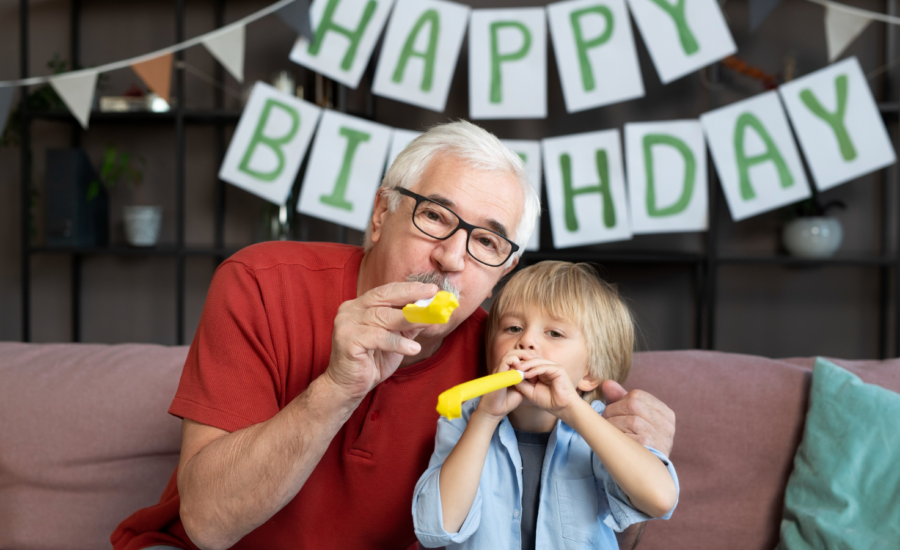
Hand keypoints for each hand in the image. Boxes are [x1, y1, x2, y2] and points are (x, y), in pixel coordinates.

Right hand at [324, 282, 437, 401]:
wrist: (348, 386)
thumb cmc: (371, 361)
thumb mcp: (395, 339)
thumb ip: (408, 324)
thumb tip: (430, 311)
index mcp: (360, 305)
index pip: (386, 291)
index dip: (409, 288)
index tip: (431, 288)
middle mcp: (351, 310)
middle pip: (383, 297)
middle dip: (410, 294)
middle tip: (431, 294)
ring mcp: (346, 324)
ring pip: (382, 316)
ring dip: (409, 318)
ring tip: (430, 320)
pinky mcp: (347, 340)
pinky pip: (378, 338)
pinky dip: (398, 343)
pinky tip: (413, 348)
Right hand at [476, 350, 533, 418]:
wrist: (494, 411)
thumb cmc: (507, 401)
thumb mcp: (521, 389)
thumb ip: (527, 381)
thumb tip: (536, 375)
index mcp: (508, 370)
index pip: (518, 356)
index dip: (529, 356)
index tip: (539, 360)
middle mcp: (503, 368)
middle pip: (514, 352)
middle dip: (527, 353)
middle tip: (537, 357)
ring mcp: (499, 370)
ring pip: (510, 354)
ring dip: (522, 354)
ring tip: (531, 359)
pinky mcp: (497, 374)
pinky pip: (505, 362)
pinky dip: (515, 361)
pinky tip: (523, 367)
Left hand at [515, 359, 580, 415]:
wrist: (561, 408)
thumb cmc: (548, 401)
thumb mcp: (530, 391)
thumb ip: (522, 383)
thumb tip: (512, 376)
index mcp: (540, 371)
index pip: (528, 364)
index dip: (519, 365)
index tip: (508, 369)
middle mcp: (547, 367)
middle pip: (532, 360)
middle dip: (521, 363)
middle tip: (512, 365)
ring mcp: (553, 367)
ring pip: (538, 361)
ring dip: (527, 364)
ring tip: (518, 369)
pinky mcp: (559, 369)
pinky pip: (545, 366)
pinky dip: (535, 369)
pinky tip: (527, 374)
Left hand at [601, 380, 675, 455]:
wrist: (646, 478)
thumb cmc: (637, 444)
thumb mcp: (632, 419)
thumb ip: (620, 400)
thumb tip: (607, 383)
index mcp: (666, 414)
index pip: (637, 395)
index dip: (619, 402)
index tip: (614, 412)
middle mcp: (667, 426)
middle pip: (632, 405)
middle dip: (613, 412)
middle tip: (607, 423)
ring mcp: (661, 438)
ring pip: (630, 420)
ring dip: (612, 426)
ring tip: (610, 435)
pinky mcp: (651, 451)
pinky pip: (627, 438)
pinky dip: (616, 439)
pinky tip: (615, 445)